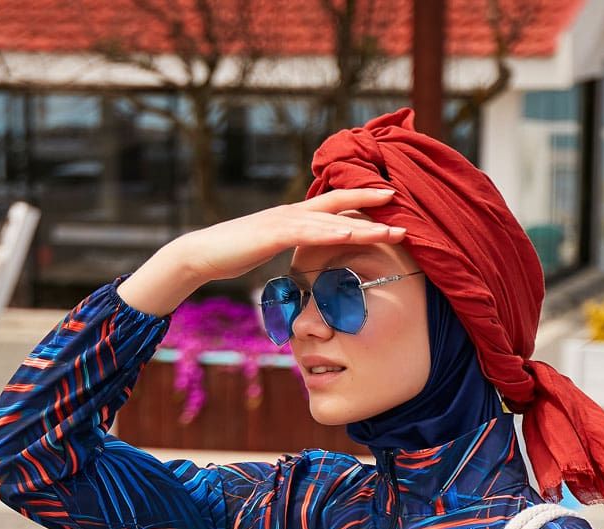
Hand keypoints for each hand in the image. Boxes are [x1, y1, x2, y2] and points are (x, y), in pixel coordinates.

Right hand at [182, 188, 406, 285]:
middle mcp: (292, 212)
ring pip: (332, 220)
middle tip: (403, 203)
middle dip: (372, 203)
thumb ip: (289, 247)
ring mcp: (283, 220)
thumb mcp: (269, 249)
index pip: (334, 204)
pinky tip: (353, 236)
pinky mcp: (273, 233)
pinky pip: (309, 232)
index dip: (362, 200)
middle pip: (340, 204)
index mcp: (293, 215)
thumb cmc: (233, 254)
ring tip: (392, 229)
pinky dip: (333, 234)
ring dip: (364, 224)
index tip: (389, 201)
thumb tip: (304, 254)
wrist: (201, 254)